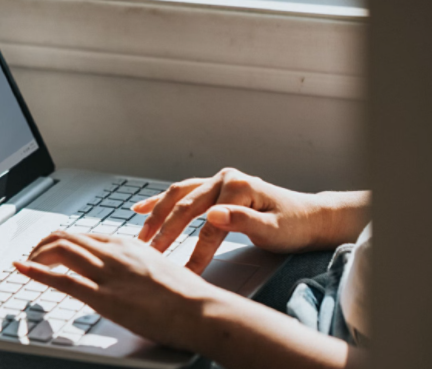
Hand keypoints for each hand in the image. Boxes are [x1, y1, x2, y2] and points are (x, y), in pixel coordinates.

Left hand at [15, 230, 360, 368]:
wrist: (202, 309)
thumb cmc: (188, 296)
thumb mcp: (160, 268)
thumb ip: (140, 266)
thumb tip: (131, 273)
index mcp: (128, 245)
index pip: (85, 236)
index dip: (62, 242)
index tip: (51, 249)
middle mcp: (114, 253)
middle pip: (67, 237)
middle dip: (43, 245)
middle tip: (32, 255)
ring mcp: (108, 273)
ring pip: (60, 251)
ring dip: (36, 255)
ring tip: (26, 262)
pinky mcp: (104, 296)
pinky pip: (61, 278)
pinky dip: (35, 271)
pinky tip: (22, 268)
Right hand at [131, 168, 365, 273]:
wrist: (310, 217)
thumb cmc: (294, 226)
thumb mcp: (274, 229)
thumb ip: (243, 221)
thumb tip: (213, 215)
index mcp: (238, 187)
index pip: (209, 224)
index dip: (195, 250)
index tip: (183, 272)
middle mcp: (224, 178)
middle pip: (186, 207)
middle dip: (165, 232)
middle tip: (150, 254)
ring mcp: (217, 181)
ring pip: (178, 196)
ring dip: (157, 215)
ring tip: (141, 236)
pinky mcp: (214, 188)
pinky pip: (181, 193)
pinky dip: (160, 201)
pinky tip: (141, 208)